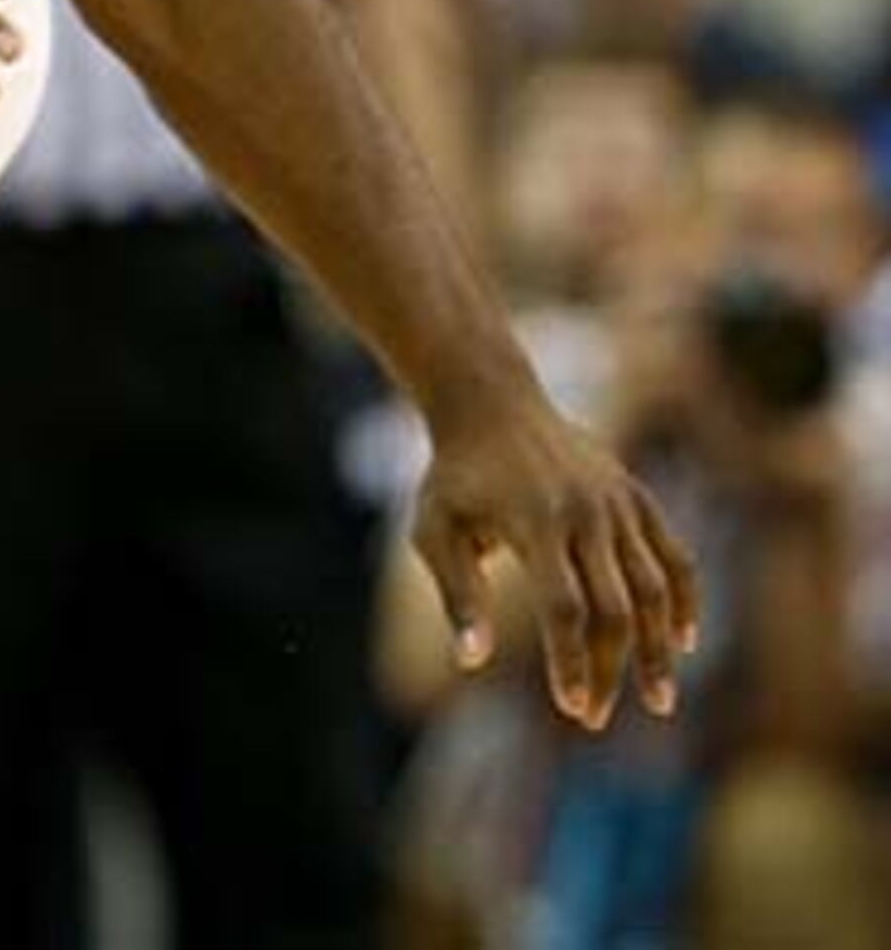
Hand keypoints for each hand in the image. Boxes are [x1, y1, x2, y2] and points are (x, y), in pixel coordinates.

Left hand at [408, 392, 700, 729]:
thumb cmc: (456, 476)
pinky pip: (674, 555)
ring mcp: (618, 503)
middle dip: (611, 670)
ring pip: (654, 588)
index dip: (573, 662)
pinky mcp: (636, 497)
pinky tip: (685, 641)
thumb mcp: (435, 528)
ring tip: (659, 700)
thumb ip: (458, 593)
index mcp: (535, 522)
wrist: (490, 402)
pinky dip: (686, 599)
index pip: (564, 609)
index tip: (573, 709)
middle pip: (614, 608)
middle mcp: (586, 514)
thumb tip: (471, 662)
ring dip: (660, 649)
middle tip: (596, 719)